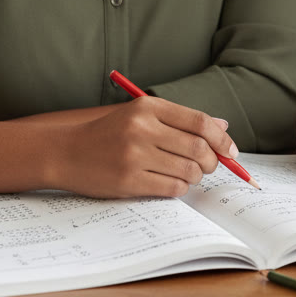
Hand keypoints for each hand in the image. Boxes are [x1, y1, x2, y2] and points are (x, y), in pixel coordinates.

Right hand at [48, 97, 238, 198]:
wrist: (65, 152)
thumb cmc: (109, 134)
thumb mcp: (142, 116)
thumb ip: (181, 120)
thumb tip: (222, 127)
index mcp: (148, 107)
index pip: (200, 122)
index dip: (222, 139)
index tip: (231, 151)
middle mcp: (142, 129)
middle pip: (198, 148)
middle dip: (212, 161)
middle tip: (210, 166)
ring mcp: (134, 155)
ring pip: (188, 171)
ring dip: (196, 176)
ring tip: (189, 174)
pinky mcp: (127, 180)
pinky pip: (171, 188)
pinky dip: (180, 188)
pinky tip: (173, 183)